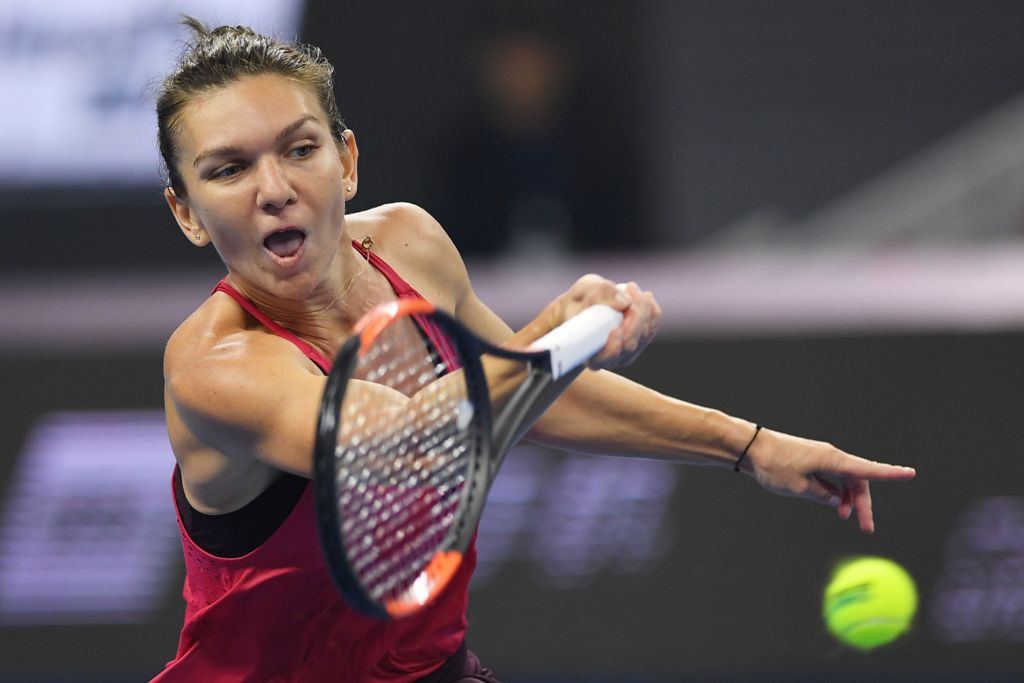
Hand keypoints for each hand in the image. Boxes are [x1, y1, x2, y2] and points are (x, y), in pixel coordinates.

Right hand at [546, 275, 661, 369]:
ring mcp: (628, 351)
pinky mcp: (640, 340)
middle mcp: (610, 359)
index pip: (604, 359)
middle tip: (627, 290)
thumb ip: (599, 294)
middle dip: (634, 317)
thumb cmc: (577, 302)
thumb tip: (624, 302)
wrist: (581, 305)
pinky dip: (651, 309)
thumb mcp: (581, 292)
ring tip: (630, 288)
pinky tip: (644, 295)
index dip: (612, 349)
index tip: (615, 331)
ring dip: (642, 308)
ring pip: (644, 334)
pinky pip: (653, 326)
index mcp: (589, 355)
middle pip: (630, 344)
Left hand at [739, 427, 915, 532]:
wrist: (750, 447)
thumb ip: (823, 495)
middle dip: (864, 504)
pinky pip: (833, 477)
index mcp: (832, 460)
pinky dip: (836, 491)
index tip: (911, 474)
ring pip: (845, 480)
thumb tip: (837, 499)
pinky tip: (832, 503)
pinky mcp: (812, 461)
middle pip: (858, 481)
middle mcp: (831, 456)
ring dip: (848, 499)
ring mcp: (821, 458)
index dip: (890, 474)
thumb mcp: (800, 488)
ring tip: (843, 517)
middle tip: (866, 528)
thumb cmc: (773, 465)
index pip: (868, 469)